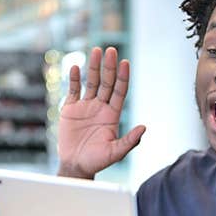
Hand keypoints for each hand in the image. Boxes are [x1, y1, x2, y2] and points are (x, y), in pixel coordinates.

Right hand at [58, 47, 145, 178]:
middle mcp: (100, 107)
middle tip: (110, 50)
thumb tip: (144, 127)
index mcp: (112, 115)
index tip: (125, 62)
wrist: (75, 166)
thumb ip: (130, 141)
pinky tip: (74, 67)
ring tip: (95, 51)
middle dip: (109, 67)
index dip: (123, 77)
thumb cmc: (97, 161)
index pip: (119, 91)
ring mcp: (85, 107)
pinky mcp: (70, 109)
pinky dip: (73, 79)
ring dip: (93, 67)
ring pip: (90, 82)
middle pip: (106, 82)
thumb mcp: (116, 152)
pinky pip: (73, 90)